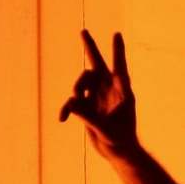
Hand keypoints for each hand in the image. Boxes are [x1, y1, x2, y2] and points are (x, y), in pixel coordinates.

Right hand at [57, 29, 137, 157]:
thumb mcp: (106, 129)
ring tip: (74, 105)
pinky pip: (72, 100)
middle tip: (83, 31)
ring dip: (76, 89)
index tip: (117, 34)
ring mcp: (97, 96)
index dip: (117, 50)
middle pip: (97, 63)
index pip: (120, 67)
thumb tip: (71, 102)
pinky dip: (67, 108)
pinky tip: (62, 118)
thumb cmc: (120, 140)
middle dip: (90, 47)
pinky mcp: (86, 105)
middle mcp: (109, 89)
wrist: (117, 152)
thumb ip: (88, 116)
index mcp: (122, 91)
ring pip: (81, 81)